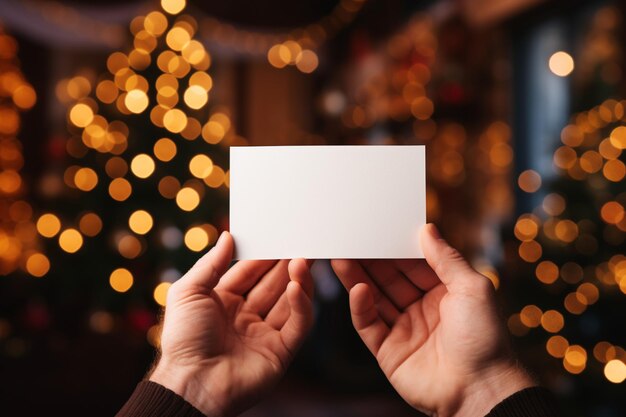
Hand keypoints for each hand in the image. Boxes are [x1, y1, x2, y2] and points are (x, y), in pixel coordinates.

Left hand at [149, 232, 313, 416]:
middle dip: (287, 264)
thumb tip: (228, 236)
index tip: (279, 235)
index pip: (250, 272)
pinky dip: (301, 305)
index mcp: (224, 302)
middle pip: (273, 284)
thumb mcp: (188, 292)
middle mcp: (246, 317)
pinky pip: (297, 325)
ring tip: (304, 260)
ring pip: (289, 302)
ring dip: (298, 280)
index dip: (265, 255)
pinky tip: (298, 287)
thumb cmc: (183, 339)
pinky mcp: (280, 352)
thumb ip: (211, 263)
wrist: (191, 384)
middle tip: (303, 242)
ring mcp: (264, 334)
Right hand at [331, 224, 534, 416]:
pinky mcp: (388, 351)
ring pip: (374, 299)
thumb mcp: (473, 288)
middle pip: (388, 279)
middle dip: (370, 260)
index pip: (412, 264)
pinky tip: (357, 290)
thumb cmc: (485, 339)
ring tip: (341, 258)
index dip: (394, 248)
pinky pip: (369, 325)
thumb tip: (427, 229)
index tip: (377, 229)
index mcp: (443, 293)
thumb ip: (446, 258)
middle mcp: (421, 309)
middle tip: (349, 239)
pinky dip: (361, 308)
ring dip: (357, 279)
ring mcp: (403, 330)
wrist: (481, 390)